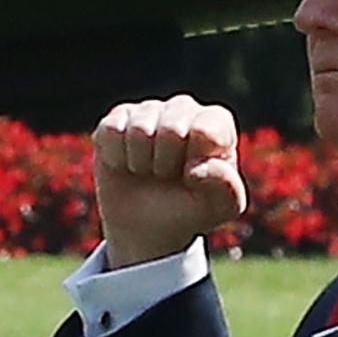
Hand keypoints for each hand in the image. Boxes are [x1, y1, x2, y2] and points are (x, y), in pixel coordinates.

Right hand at [93, 94, 247, 266]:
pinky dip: (116, 157)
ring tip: (148, 171)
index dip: (195, 159)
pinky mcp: (117, 119)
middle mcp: (184, 109)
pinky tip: (125, 165)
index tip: (192, 176)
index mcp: (215, 123)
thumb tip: (203, 167)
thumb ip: (227, 187)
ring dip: (141, 162)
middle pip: (172, 128)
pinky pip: (111, 130)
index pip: (207, 129)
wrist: (148, 227)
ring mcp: (149, 111)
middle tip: (167, 175)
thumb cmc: (191, 209)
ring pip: (139, 129)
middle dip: (166, 163)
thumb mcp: (220, 207)